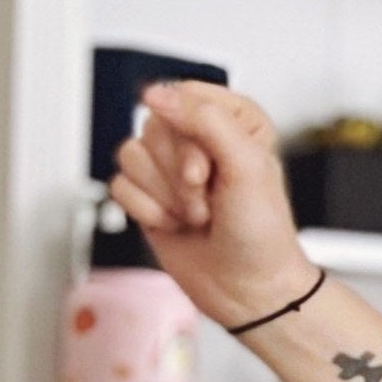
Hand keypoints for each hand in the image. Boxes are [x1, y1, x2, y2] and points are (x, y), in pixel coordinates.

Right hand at [108, 81, 313, 330]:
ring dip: (166, 195)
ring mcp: (169, 168)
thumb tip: (157, 93)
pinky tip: (174, 224)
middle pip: (154, 127)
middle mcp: (199, 138)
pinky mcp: (147, 195)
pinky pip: (120, 186)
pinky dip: (148, 211)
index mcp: (234, 119)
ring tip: (197, 214)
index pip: (184, 96)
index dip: (189, 133)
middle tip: (208, 196)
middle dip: (179, 173)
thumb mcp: (247, 165)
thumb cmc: (261, 231)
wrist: (248, 288)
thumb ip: (205, 119)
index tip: (209, 166)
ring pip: (131, 155)